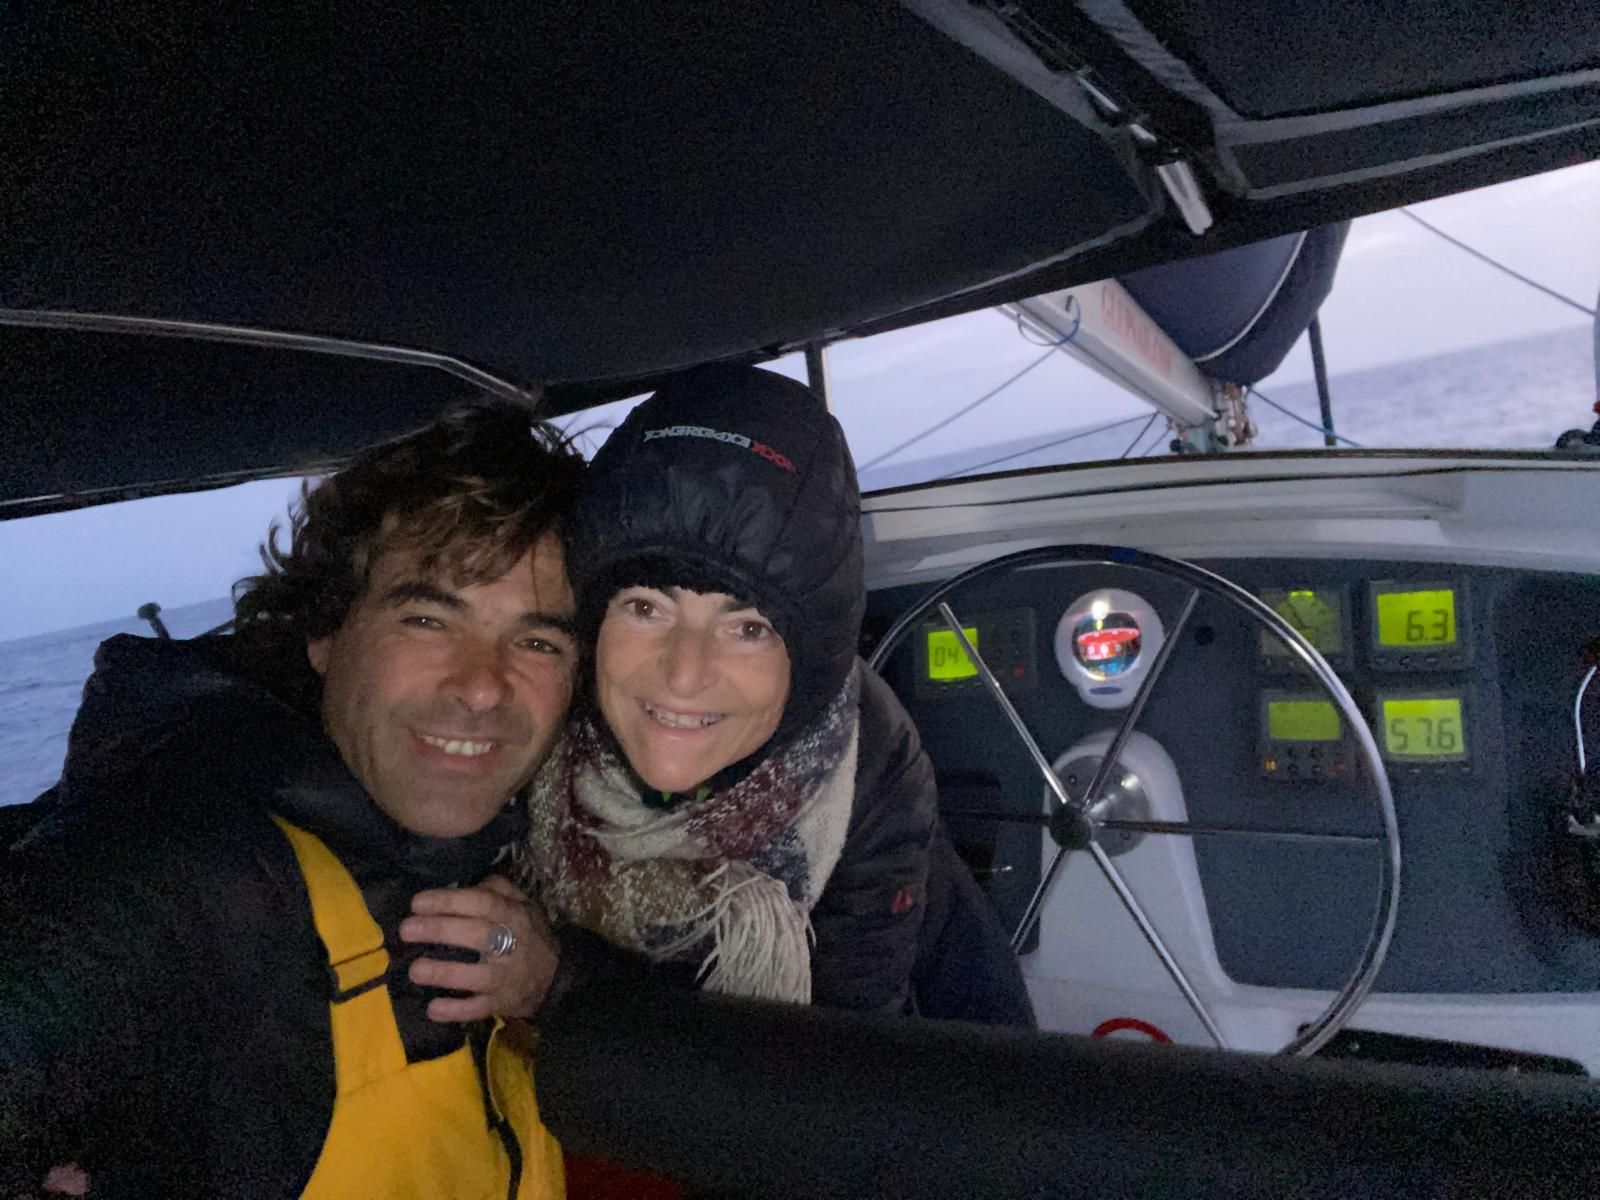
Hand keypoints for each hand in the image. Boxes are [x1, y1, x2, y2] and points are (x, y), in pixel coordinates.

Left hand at [400, 875, 557, 1022]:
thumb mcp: (523, 904)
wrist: (557, 977)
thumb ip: (497, 889)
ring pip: (477, 975)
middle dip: (440, 930)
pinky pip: (479, 1009)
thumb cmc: (530, 935)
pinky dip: (457, 1010)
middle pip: (476, 935)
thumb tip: (462, 883)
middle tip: (407, 930)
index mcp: (514, 915)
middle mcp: (512, 943)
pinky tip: (433, 1009)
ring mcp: (507, 977)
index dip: (450, 901)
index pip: (482, 903)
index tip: (417, 903)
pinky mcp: (502, 1003)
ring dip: (445, 972)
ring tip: (415, 969)